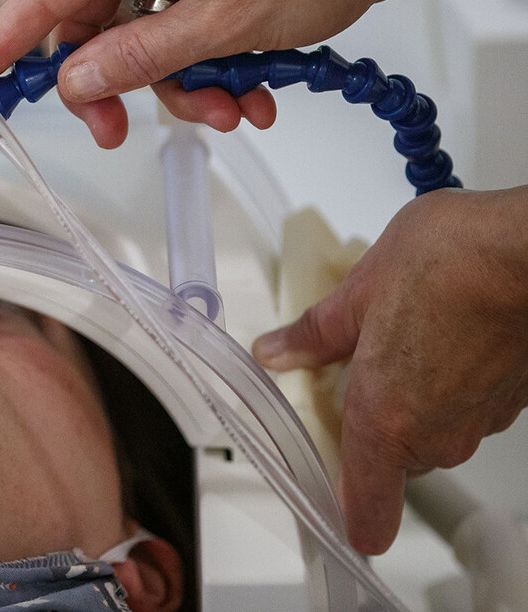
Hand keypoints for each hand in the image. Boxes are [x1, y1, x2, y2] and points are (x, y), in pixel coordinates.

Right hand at [0, 0, 379, 146]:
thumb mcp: (225, 18)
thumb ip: (144, 52)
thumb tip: (80, 80)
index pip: (41, 1)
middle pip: (88, 27)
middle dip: (115, 87)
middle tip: (117, 130)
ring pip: (142, 42)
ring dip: (182, 87)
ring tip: (230, 106)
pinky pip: (183, 34)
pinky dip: (211, 68)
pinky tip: (250, 89)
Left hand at [253, 186, 527, 554]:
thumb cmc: (450, 265)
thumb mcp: (358, 295)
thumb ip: (315, 335)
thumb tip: (278, 351)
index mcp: (386, 421)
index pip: (369, 508)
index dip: (353, 517)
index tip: (341, 514)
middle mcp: (438, 434)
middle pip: (393, 458)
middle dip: (371, 425)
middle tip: (347, 378)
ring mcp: (480, 419)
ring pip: (432, 430)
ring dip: (411, 400)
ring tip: (396, 341)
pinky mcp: (513, 399)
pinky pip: (466, 407)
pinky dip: (448, 384)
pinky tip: (437, 335)